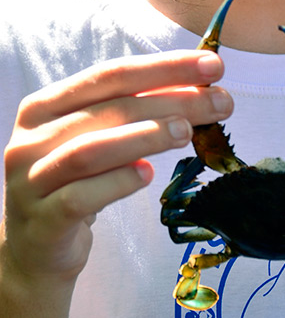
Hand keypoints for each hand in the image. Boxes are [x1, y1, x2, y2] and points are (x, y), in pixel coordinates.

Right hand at [2, 51, 232, 287]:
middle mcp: (31, 138)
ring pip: (92, 149)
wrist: (36, 251)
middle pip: (110, 109)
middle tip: (220, 101)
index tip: (212, 66)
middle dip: (172, 100)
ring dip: (147, 137)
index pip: (111, 75)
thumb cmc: (76, 184)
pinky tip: (148, 175)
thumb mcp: (99, 141)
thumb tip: (200, 87)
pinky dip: (118, 182)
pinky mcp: (41, 223)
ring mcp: (30, 181)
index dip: (164, 67)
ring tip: (188, 132)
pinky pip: (80, 198)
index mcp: (45, 106)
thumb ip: (135, 114)